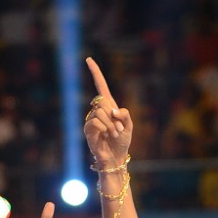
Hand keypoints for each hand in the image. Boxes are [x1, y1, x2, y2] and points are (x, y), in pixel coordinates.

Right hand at [83, 57, 131, 172]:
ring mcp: (92, 120)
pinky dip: (104, 127)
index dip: (95, 73)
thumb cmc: (122, 142)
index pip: (100, 86)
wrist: (116, 158)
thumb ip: (125, 114)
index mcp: (109, 106)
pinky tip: (106, 135)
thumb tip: (113, 111)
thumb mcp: (129, 125)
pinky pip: (94, 121)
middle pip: (102, 101)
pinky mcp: (88, 130)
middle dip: (114, 115)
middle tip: (119, 128)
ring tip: (114, 134)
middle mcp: (98, 111)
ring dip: (111, 124)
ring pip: (99, 111)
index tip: (89, 59)